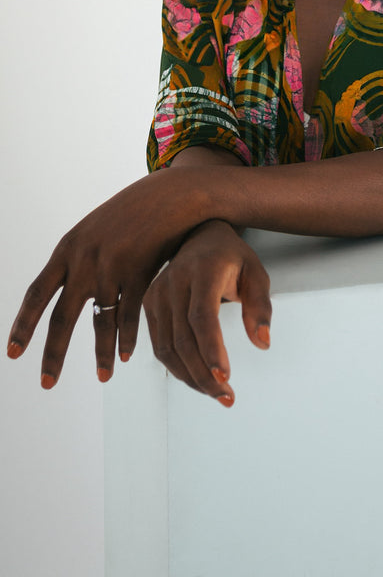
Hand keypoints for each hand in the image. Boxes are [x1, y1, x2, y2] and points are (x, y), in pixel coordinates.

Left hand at [6, 168, 215, 386]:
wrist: (170, 195)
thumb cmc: (132, 212)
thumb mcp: (94, 229)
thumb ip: (77, 257)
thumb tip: (60, 288)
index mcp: (67, 249)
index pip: (36, 294)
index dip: (22, 326)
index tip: (12, 354)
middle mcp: (84, 259)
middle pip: (61, 317)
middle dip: (53, 354)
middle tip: (47, 384)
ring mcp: (112, 266)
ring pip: (100, 321)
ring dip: (101, 354)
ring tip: (102, 377)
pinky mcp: (140, 272)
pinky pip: (129, 314)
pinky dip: (127, 337)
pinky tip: (125, 355)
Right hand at [143, 221, 271, 405]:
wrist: (200, 236)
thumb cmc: (232, 259)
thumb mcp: (256, 273)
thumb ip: (260, 307)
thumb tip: (263, 343)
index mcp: (203, 271)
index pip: (202, 317)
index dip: (212, 350)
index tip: (226, 376)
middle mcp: (174, 281)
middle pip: (183, 339)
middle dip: (204, 374)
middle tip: (227, 397)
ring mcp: (158, 293)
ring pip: (167, 348)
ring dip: (191, 377)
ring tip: (216, 393)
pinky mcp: (149, 305)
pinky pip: (159, 345)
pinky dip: (177, 368)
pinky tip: (197, 379)